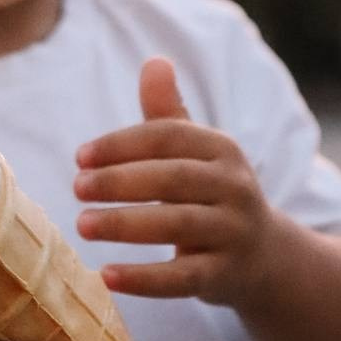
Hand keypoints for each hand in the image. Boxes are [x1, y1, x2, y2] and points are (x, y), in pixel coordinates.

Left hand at [74, 56, 273, 307]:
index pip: (168, 138)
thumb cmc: (211, 192)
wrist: (265, 256)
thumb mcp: (194, 152)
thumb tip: (154, 61)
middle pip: (172, 178)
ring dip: (125, 225)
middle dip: (120, 181)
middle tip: (76, 187)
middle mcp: (234, 186)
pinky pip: (183, 278)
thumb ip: (167, 112)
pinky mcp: (226, 275)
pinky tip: (106, 276)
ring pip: (177, 226)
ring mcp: (233, 232)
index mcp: (221, 149)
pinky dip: (144, 278)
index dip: (122, 145)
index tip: (80, 157)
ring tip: (82, 225)